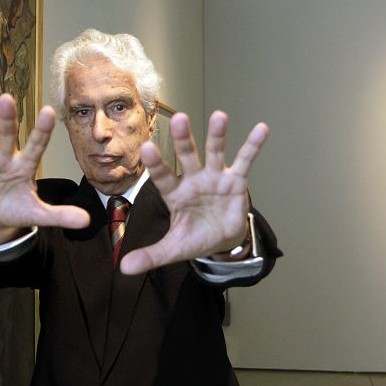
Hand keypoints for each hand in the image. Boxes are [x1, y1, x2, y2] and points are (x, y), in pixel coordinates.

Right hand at [0, 94, 89, 244]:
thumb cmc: (17, 207)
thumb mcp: (38, 213)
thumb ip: (60, 215)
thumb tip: (87, 221)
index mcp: (26, 166)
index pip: (37, 146)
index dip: (42, 131)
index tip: (49, 111)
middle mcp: (7, 158)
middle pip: (8, 136)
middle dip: (8, 119)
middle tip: (8, 98)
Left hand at [120, 111, 268, 274]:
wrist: (220, 240)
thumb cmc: (193, 237)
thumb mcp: (173, 249)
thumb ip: (150, 256)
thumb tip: (124, 269)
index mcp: (175, 194)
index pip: (162, 177)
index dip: (156, 164)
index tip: (147, 147)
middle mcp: (193, 180)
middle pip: (187, 156)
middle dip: (184, 139)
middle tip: (179, 118)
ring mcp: (215, 178)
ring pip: (215, 153)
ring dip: (217, 135)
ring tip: (219, 116)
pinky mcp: (236, 181)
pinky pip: (245, 162)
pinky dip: (253, 146)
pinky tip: (262, 129)